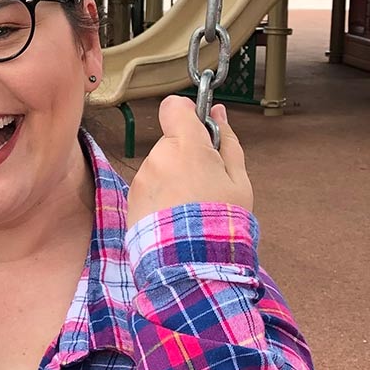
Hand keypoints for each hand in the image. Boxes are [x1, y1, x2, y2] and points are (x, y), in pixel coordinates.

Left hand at [127, 95, 251, 226]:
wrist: (191, 262)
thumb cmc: (221, 220)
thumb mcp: (238, 180)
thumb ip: (227, 141)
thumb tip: (219, 113)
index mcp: (186, 146)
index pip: (174, 107)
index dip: (187, 114)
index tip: (200, 130)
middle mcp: (158, 157)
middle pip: (170, 142)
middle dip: (186, 155)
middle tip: (206, 183)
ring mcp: (141, 179)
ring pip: (159, 167)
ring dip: (172, 179)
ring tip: (191, 206)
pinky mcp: (131, 200)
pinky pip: (148, 188)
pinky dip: (160, 197)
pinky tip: (175, 217)